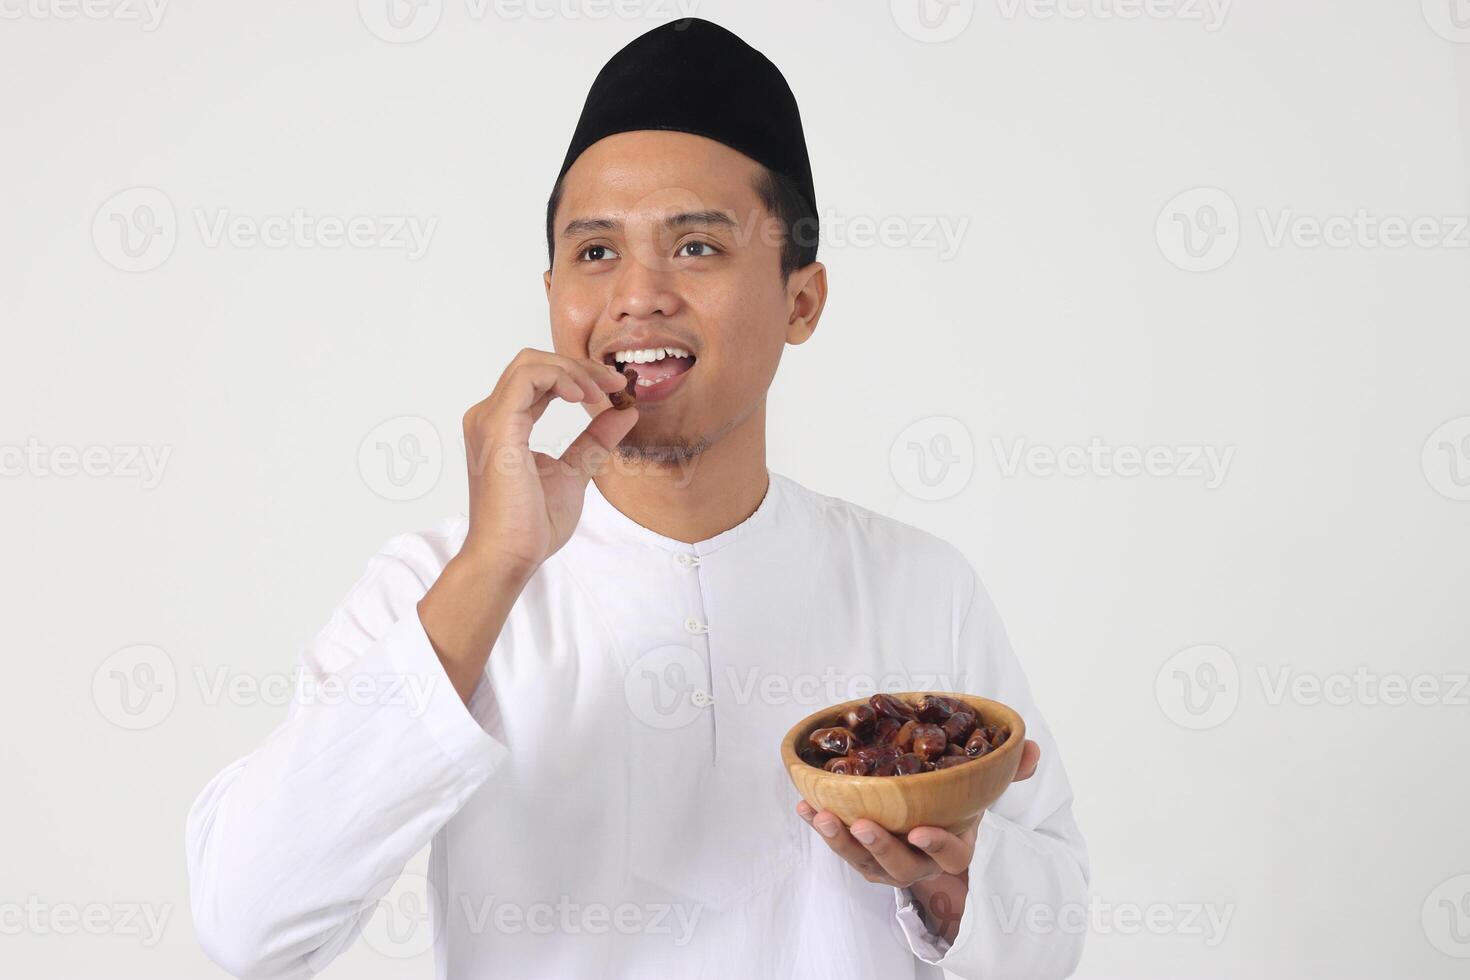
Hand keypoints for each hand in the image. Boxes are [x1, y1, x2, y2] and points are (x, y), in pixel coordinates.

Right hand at [418, 348, 635, 702]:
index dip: (579, 375)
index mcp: (504, 424)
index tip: (616, 390)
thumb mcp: (575, 471)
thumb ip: (594, 440)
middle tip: (615, 385)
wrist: (511, 556)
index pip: (538, 378)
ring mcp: (490, 420)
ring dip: (574, 370)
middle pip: (534, 363)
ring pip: (531, 363)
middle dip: (580, 366)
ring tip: (603, 393)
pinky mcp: (499, 428)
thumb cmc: (530, 524)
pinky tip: (585, 396)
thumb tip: (624, 412)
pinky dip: (561, 378)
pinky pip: (529, 379)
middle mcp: (490, 416)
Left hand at [795, 739, 1040, 940]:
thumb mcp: (982, 788)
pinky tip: (804, 804)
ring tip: (820, 815)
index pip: (951, 854)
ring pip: (862, 860)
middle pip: (900, 865)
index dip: (937, 845)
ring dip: (839, 840)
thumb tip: (1029, 749)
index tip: (920, 830)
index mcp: (953, 846)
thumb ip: (1005, 770)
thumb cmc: (956, 803)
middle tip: (862, 824)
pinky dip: (819, 826)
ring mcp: (886, 862)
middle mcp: (919, 861)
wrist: (928, 822)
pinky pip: (838, 844)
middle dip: (880, 847)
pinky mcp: (859, 853)